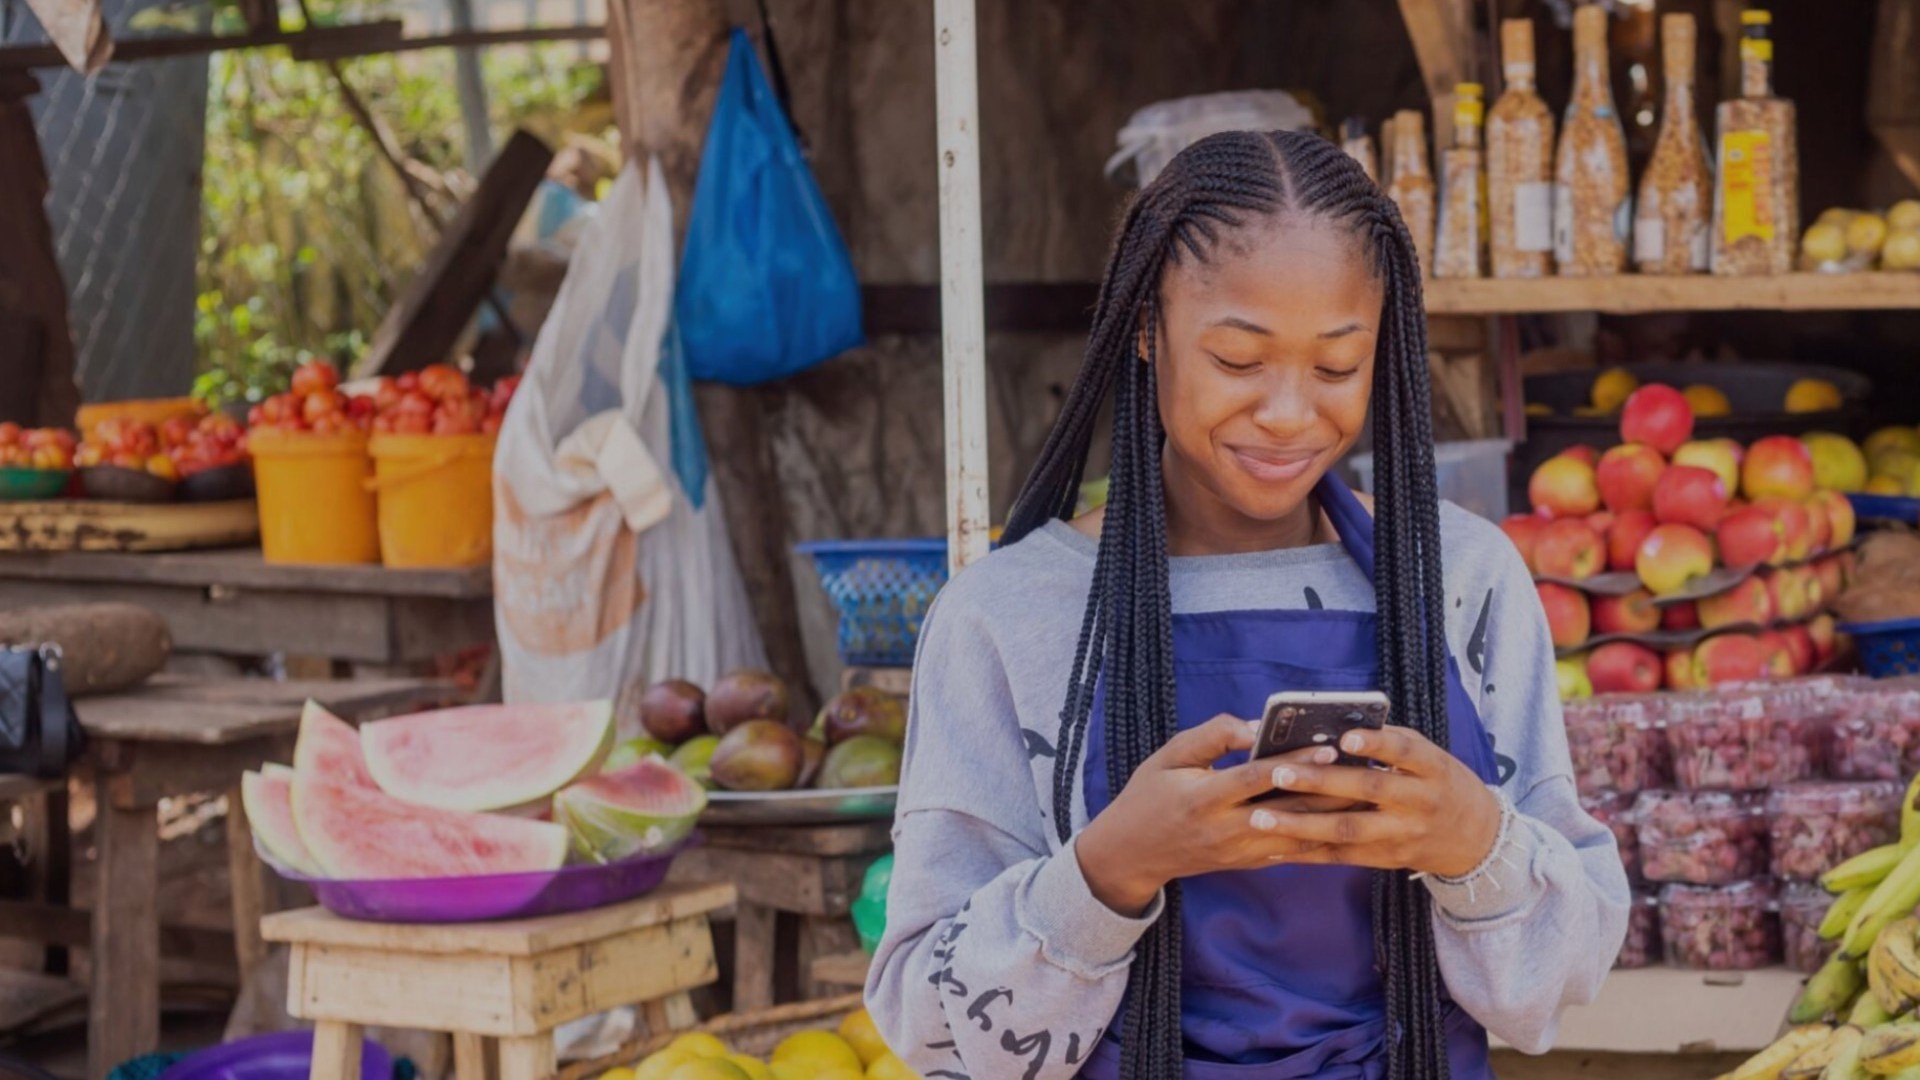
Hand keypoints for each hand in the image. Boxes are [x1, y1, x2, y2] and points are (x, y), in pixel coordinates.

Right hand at [1075, 714, 1350, 916]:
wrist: (1133, 852)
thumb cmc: (1149, 794)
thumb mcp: (1169, 754)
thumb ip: (1212, 736)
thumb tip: (1254, 726)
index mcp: (1204, 798)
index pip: (1257, 778)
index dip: (1294, 763)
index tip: (1329, 747)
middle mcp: (1226, 830)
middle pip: (1289, 810)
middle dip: (1330, 789)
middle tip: (1366, 768)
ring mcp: (1240, 851)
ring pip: (1299, 834)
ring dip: (1333, 815)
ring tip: (1367, 792)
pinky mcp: (1249, 862)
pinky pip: (1293, 850)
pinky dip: (1322, 835)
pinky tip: (1347, 818)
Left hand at [1249, 726, 1502, 878]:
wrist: (1477, 839)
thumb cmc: (1440, 783)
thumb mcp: (1429, 757)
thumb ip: (1389, 743)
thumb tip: (1333, 728)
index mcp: (1431, 768)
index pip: (1404, 751)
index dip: (1377, 745)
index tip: (1344, 738)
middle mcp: (1419, 802)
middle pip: (1367, 791)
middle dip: (1320, 782)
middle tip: (1278, 772)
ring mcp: (1403, 834)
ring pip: (1348, 830)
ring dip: (1301, 824)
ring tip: (1261, 817)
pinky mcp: (1387, 859)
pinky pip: (1342, 856)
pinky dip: (1306, 852)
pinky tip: (1273, 847)